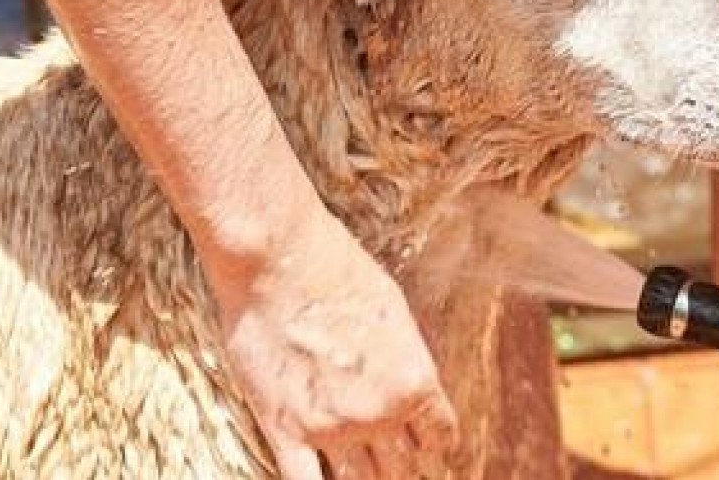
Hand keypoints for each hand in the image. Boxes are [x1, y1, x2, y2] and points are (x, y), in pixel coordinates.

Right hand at [205, 207, 456, 478]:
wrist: (278, 259)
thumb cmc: (338, 271)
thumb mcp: (395, 313)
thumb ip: (405, 361)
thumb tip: (410, 388)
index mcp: (415, 381)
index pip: (440, 436)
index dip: (437, 442)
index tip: (432, 445)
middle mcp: (380, 412)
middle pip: (402, 468)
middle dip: (403, 464)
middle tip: (398, 460)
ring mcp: (331, 426)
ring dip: (366, 478)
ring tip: (366, 472)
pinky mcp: (284, 429)